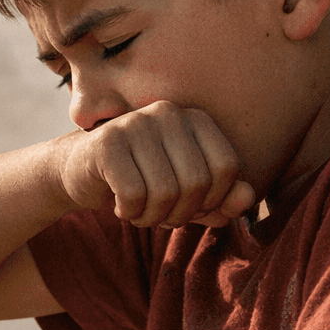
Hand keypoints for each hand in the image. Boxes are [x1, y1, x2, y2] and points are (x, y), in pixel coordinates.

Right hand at [55, 101, 254, 227]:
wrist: (81, 173)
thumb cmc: (143, 182)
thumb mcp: (187, 195)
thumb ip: (222, 198)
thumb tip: (247, 198)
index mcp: (194, 118)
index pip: (227, 167)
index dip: (213, 201)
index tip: (190, 208)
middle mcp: (167, 112)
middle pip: (197, 181)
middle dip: (180, 213)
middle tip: (160, 215)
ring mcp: (135, 123)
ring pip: (165, 191)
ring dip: (153, 217)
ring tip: (140, 212)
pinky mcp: (106, 142)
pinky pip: (134, 193)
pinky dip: (130, 212)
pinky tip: (120, 206)